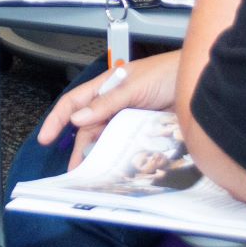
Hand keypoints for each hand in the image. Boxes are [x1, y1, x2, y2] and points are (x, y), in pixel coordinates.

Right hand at [37, 53, 179, 169]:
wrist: (199, 83)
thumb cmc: (167, 72)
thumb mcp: (133, 85)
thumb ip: (106, 102)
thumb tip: (78, 118)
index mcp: (106, 87)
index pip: (73, 103)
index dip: (57, 120)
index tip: (46, 138)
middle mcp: (114, 105)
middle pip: (88, 128)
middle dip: (79, 147)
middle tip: (75, 170)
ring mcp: (128, 119)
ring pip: (106, 139)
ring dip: (99, 155)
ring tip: (94, 174)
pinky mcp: (143, 131)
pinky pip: (126, 146)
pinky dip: (119, 156)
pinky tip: (116, 167)